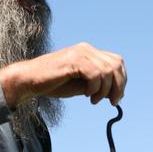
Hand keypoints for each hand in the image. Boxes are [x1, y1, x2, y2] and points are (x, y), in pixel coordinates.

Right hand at [0, 42, 126, 106]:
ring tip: (93, 100)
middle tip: (111, 102)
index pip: (117, 61)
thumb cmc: (54, 83)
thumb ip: (98, 86)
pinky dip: (95, 88)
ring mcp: (80, 53)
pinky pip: (95, 74)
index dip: (121, 80)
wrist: (30, 81)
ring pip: (107, 71)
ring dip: (104, 90)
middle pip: (116, 65)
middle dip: (118, 86)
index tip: (116, 98)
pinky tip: (86, 95)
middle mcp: (87, 49)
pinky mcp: (73, 60)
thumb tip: (117, 94)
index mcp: (90, 52)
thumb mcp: (82, 85)